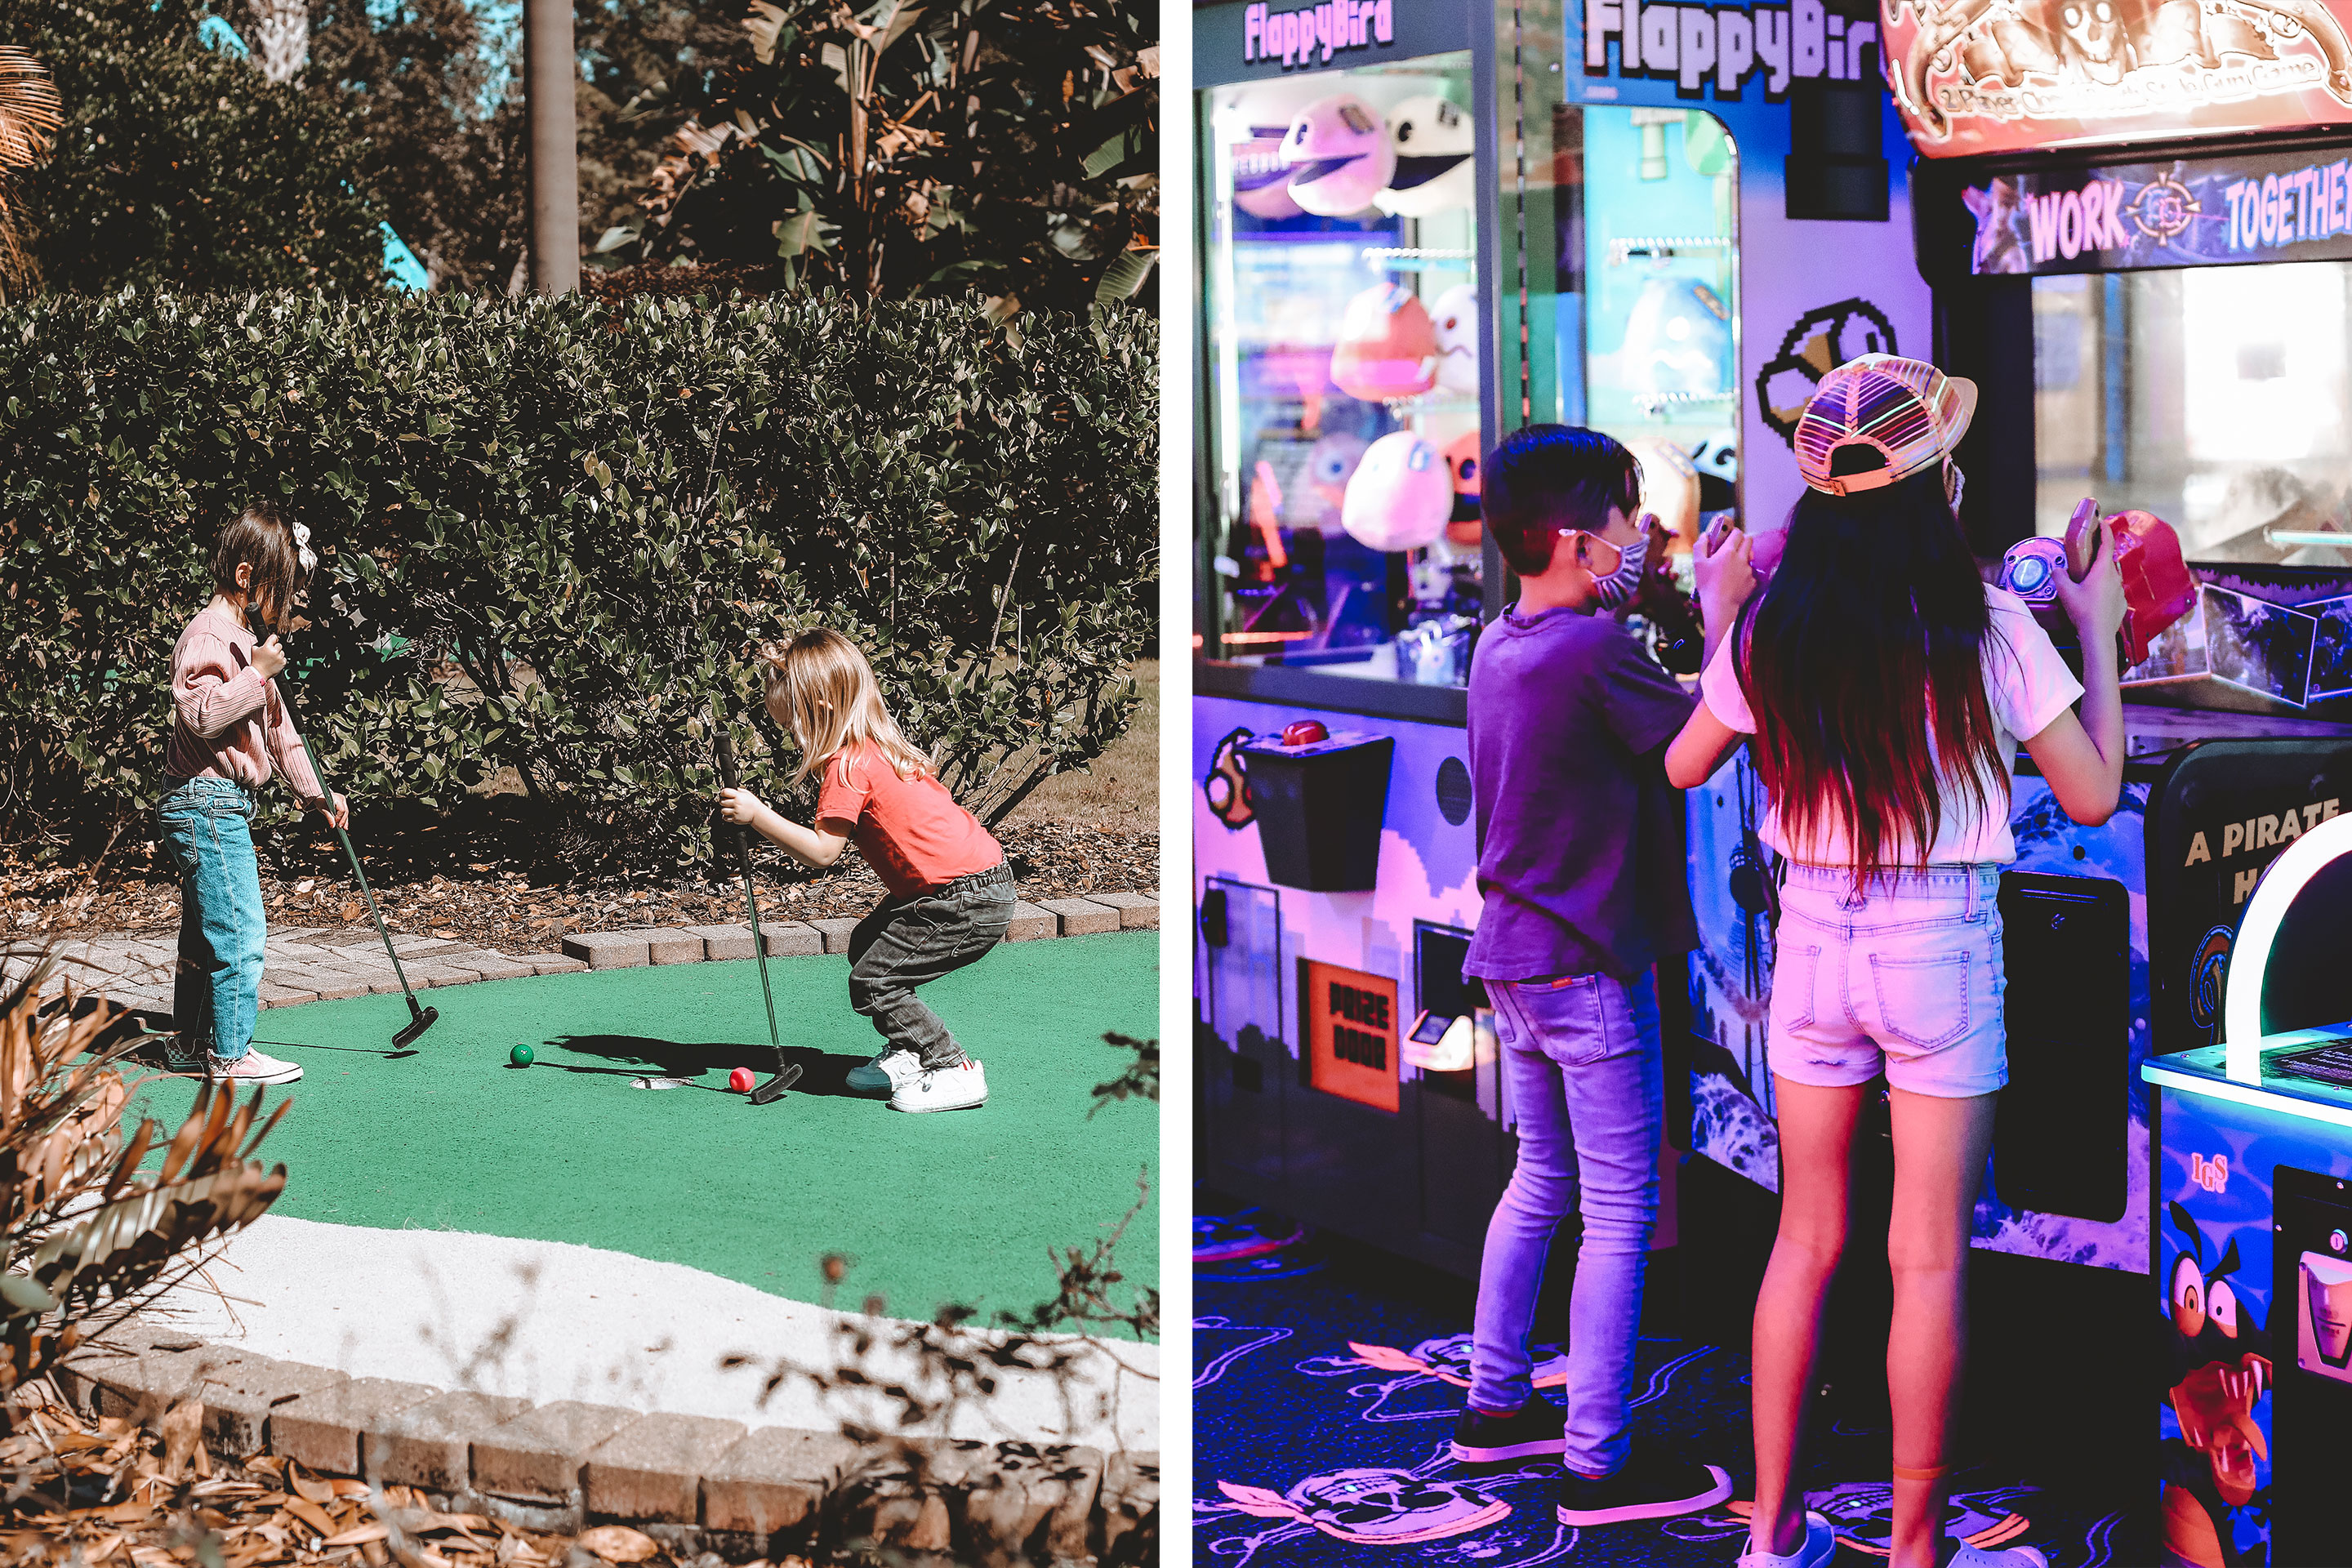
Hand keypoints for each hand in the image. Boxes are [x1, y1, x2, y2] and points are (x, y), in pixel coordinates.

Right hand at [250, 636, 286, 680]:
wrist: (259, 672)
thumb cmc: (256, 661)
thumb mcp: (254, 649)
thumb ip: (260, 643)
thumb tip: (266, 640)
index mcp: (267, 647)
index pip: (274, 637)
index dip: (273, 639)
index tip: (273, 641)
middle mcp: (275, 651)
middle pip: (279, 645)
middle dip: (275, 648)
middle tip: (270, 653)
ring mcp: (280, 657)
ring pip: (282, 652)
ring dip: (278, 654)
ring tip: (271, 658)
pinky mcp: (283, 663)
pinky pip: (284, 658)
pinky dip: (280, 660)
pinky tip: (274, 662)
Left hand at [315, 793, 349, 830]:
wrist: (320, 797)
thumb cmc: (321, 801)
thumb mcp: (323, 809)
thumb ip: (329, 817)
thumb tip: (333, 825)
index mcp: (337, 798)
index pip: (342, 810)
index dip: (339, 817)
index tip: (335, 822)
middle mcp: (342, 799)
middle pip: (345, 812)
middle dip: (343, 820)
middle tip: (340, 826)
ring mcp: (344, 802)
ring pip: (346, 813)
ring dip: (345, 821)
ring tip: (344, 827)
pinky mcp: (344, 805)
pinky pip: (345, 812)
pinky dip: (344, 819)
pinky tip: (344, 824)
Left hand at [719, 787, 764, 825]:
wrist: (758, 814)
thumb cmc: (754, 804)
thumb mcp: (747, 793)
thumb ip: (739, 791)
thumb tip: (733, 789)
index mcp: (738, 796)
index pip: (725, 792)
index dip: (723, 793)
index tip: (723, 794)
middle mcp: (736, 804)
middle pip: (722, 801)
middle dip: (723, 801)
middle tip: (727, 802)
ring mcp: (735, 812)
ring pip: (722, 810)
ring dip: (724, 809)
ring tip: (729, 808)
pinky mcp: (735, 819)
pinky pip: (725, 818)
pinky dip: (726, 816)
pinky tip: (730, 813)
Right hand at [1694, 522, 1754, 617]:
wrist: (1720, 606)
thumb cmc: (1707, 585)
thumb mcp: (1698, 564)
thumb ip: (1700, 546)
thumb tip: (1704, 535)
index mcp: (1728, 551)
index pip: (1737, 533)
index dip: (1734, 532)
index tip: (1729, 536)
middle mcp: (1741, 558)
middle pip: (1749, 540)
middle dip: (1743, 541)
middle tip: (1734, 547)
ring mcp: (1749, 570)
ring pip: (1750, 557)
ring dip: (1744, 557)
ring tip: (1733, 566)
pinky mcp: (1752, 581)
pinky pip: (1751, 572)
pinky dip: (1744, 574)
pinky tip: (1735, 581)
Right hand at [2054, 515, 2125, 647]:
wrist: (2098, 635)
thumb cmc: (2083, 612)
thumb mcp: (2065, 592)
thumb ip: (2059, 577)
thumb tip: (2057, 570)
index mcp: (2102, 570)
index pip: (2107, 543)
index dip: (2105, 531)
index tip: (2101, 523)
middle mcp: (2114, 577)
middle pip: (2108, 560)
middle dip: (2098, 556)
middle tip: (2087, 556)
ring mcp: (2119, 590)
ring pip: (2110, 577)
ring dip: (2100, 575)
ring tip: (2087, 582)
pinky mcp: (2121, 602)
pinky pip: (2112, 591)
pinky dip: (2104, 591)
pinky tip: (2094, 600)